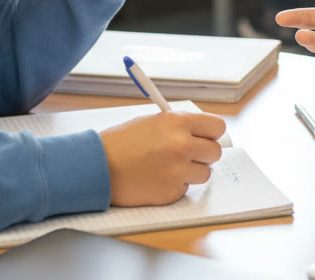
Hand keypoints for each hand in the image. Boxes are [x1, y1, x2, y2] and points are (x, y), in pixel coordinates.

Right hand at [100, 111, 226, 205]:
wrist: (96, 167)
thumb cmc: (120, 143)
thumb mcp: (151, 122)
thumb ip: (178, 126)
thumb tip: (201, 133)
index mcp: (178, 123)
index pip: (218, 127)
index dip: (213, 134)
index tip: (207, 138)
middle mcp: (182, 146)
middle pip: (215, 152)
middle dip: (204, 155)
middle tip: (189, 156)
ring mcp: (178, 171)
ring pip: (204, 174)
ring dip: (191, 172)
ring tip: (168, 168)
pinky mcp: (171, 192)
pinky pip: (185, 189)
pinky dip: (175, 186)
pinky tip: (156, 179)